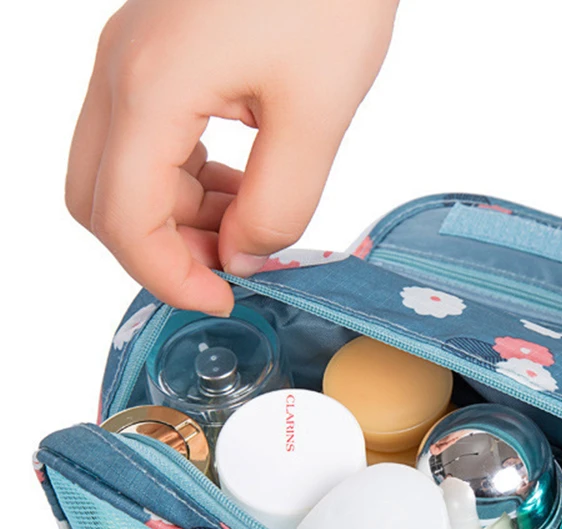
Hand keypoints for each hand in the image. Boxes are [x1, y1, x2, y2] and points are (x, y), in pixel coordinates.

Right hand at [66, 0, 397, 315]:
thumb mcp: (318, 113)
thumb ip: (279, 203)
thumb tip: (246, 255)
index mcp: (151, 87)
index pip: (122, 219)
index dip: (169, 277)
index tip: (226, 299)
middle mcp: (122, 71)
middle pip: (100, 198)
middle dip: (163, 249)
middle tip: (236, 266)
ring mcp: (132, 57)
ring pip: (118, 171)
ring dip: (177, 215)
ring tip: (253, 224)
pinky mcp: (157, 52)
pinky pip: (144, 138)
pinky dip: (184, 178)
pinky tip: (243, 182)